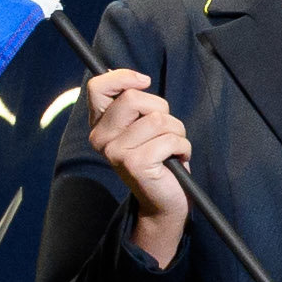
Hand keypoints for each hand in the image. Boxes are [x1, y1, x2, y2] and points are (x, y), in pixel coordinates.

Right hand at [83, 62, 191, 263]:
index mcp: (100, 126)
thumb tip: (139, 79)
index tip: (144, 82)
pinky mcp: (135, 164)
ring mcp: (116, 152)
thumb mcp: (143, 126)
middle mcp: (101, 139)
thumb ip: (135, 104)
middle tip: (165, 131)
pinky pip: (170, 139)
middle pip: (134, 98)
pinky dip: (183, 148)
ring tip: (173, 149)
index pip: (98, 88)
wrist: (163, 203)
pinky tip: (178, 161)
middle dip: (161, 110)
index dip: (124, 78)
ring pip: (158, 119)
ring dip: (177, 132)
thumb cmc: (158, 159)